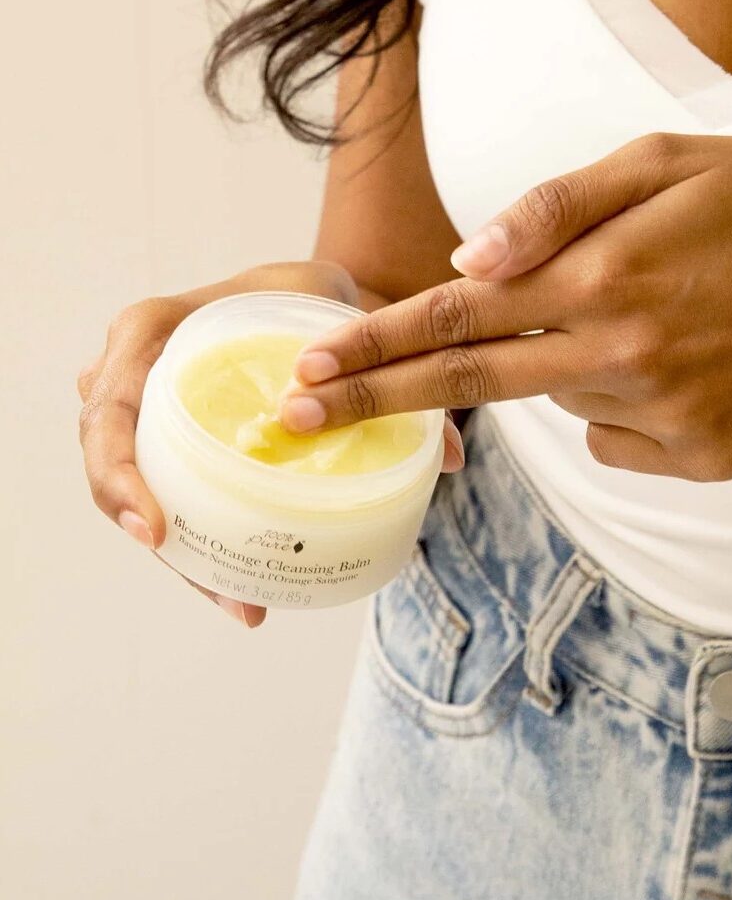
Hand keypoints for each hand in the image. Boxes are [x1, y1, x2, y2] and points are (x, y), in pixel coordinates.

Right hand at [77, 261, 359, 627]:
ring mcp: (149, 412)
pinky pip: (169, 495)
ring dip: (185, 557)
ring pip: (140, 493)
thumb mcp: (343, 308)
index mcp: (154, 329)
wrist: (305, 298)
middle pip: (114, 465)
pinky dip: (200, 545)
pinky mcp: (174, 444)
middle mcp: (136, 371)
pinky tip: (244, 591)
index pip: (109, 404)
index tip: (156, 530)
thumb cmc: (311, 294)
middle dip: (156, 536)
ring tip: (245, 606)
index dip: (117, 472)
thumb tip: (454, 456)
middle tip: (223, 592)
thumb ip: (390, 365)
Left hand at [279, 133, 731, 481]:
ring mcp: (666, 415)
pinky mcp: (701, 457)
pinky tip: (668, 362)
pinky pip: (613, 438)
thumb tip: (468, 258)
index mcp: (603, 277)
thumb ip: (554, 209)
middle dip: (376, 400)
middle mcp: (624, 355)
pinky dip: (615, 403)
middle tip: (299, 417)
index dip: (374, 346)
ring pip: (556, 401)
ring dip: (561, 362)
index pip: (456, 317)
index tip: (309, 370)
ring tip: (637, 313)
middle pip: (467, 385)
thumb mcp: (656, 164)